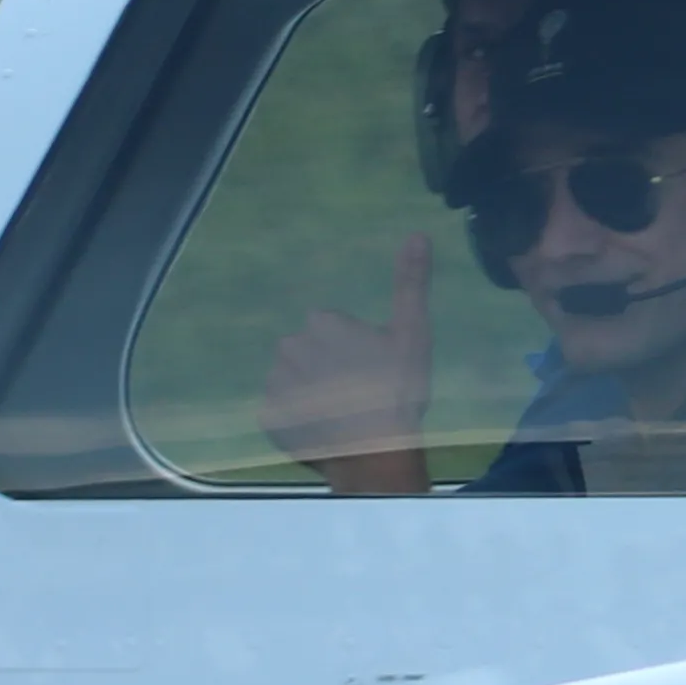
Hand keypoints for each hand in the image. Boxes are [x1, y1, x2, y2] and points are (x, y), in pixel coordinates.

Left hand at [259, 234, 436, 496]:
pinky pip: (281, 413)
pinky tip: (320, 432)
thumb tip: (417, 233)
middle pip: (309, 352)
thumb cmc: (397, 390)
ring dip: (309, 392)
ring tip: (339, 416)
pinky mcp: (268, 418)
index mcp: (322, 322)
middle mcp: (290, 345)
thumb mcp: (412, 332)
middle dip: (326, 367)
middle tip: (357, 394)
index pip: (332, 329)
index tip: (371, 370)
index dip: (353, 349)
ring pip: (293, 381)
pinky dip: (295, 421)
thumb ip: (410, 282)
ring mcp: (275, 384)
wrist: (376, 452)